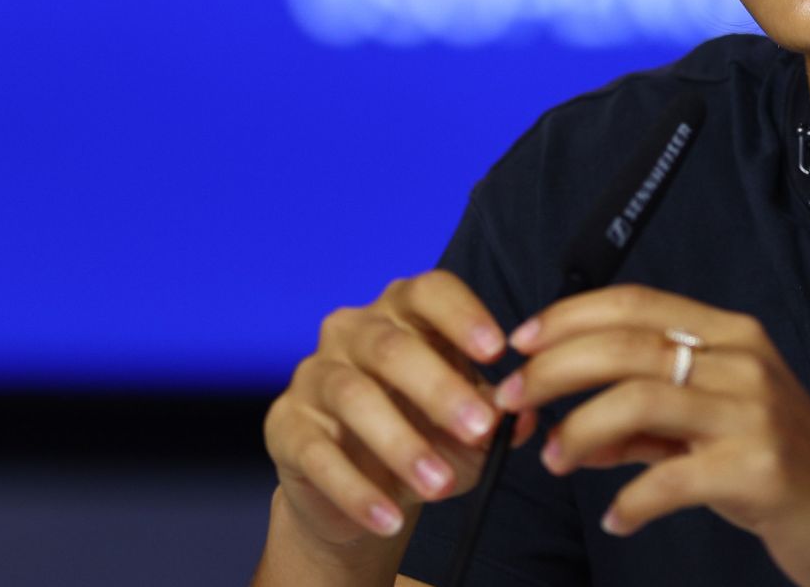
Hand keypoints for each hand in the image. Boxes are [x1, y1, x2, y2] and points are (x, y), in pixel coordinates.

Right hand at [261, 270, 540, 560]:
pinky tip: (389, 517)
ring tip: (438, 484)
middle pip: (392, 347)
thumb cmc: (424, 434)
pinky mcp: (286, 424)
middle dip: (440, 389)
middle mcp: (354, 332)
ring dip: (401, 444)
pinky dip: (356, 490)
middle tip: (478, 429)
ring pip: (354, 397)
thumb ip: (495, 418)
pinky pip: (318, 454)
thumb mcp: (467, 428)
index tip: (498, 351)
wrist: (359, 487)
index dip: (463, 315)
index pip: (431, 292)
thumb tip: (523, 418)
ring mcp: (314, 375)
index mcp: (404, 314)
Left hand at [488, 283, 809, 586]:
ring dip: (578, 431)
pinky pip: (668, 479)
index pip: (635, 302)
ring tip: (554, 461)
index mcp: (731, 335)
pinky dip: (628, 500)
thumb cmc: (781, 471)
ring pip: (637, 400)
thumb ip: (646, 422)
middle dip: (553, 370)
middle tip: (510, 402)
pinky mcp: (758, 469)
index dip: (569, 316)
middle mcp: (743, 360)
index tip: (519, 341)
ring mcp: (754, 412)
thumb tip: (570, 432)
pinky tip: (616, 519)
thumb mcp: (714, 427)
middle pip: (625, 344)